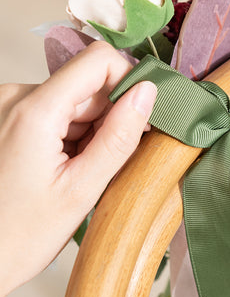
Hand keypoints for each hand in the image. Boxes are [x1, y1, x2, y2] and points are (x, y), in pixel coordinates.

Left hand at [0, 41, 156, 296]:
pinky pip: (55, 112)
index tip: (141, 118)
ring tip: (78, 174)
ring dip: (89, 131)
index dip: (129, 81)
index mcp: (34, 110)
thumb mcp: (81, 190)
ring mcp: (8, 106)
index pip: (98, 60)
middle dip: (109, 117)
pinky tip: (64, 169)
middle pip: (86, 83)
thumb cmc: (21, 236)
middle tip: (105, 164)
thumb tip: (149, 93)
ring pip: (73, 100)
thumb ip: (118, 137)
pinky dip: (70, 135)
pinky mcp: (8, 118)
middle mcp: (15, 96)